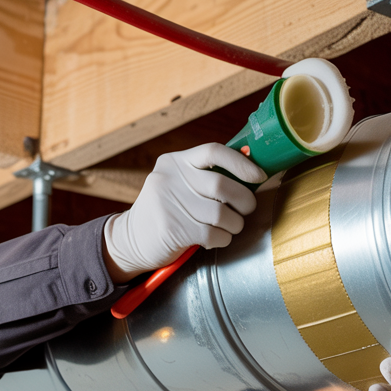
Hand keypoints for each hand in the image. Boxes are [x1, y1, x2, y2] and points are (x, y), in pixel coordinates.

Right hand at [102, 143, 266, 280]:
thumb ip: (206, 176)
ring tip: (231, 226)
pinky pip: (213, 234)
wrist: (130, 239)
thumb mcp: (178, 183)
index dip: (241, 163)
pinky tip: (218, 238)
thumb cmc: (168, 210)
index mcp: (175, 161)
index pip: (213, 151)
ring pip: (221, 214)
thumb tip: (252, 172)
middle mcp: (169, 178)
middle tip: (247, 209)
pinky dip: (223, 239)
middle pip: (221, 186)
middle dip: (244, 200)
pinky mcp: (172, 229)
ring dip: (235, 224)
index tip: (259, 175)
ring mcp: (169, 204)